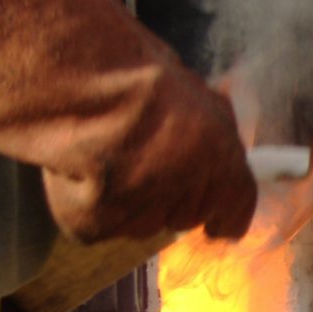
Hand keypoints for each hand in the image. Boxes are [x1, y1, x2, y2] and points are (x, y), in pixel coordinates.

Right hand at [0, 0, 257, 244]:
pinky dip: (84, 200)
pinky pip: (96, 221)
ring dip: (127, 198)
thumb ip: (217, 131)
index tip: (216, 220)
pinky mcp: (97, 227)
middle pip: (183, 214)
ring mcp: (142, 220)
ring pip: (139, 220)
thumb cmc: (147, 83)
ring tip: (104, 151)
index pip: (235, 212)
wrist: (90, 92)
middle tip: (142, 155)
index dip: (224, 215)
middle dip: (168, 193)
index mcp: (227, 173)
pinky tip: (77, 167)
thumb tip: (219, 140)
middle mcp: (190, 204)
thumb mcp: (202, 98)